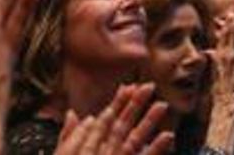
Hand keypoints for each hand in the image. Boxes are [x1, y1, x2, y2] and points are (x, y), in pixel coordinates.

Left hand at [54, 84, 172, 154]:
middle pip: (124, 126)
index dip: (118, 103)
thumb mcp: (65, 154)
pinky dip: (156, 149)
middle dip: (136, 106)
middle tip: (149, 86)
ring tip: (162, 105)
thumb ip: (69, 138)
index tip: (129, 85)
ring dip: (149, 123)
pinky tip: (167, 136)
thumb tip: (74, 114)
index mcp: (93, 148)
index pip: (107, 121)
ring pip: (136, 140)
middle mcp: (109, 153)